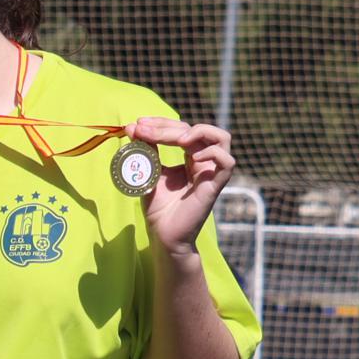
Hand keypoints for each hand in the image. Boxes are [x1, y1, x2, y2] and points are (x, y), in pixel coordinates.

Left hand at [129, 115, 233, 251]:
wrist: (163, 235)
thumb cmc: (158, 208)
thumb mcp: (148, 174)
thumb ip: (145, 151)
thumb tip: (131, 127)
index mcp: (190, 157)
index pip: (182, 128)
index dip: (161, 123)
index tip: (137, 125)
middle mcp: (204, 162)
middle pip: (195, 130)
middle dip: (167, 128)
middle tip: (143, 130)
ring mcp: (212, 173)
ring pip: (222, 138)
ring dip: (199, 132)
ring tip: (177, 140)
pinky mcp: (215, 186)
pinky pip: (227, 163)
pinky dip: (213, 153)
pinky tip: (192, 158)